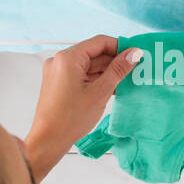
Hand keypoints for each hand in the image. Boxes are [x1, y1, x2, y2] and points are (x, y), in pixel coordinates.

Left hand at [24, 35, 142, 179]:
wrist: (48, 141)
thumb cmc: (71, 119)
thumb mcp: (100, 92)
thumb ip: (118, 70)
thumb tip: (135, 53)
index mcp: (67, 58)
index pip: (99, 42)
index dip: (120, 47)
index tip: (136, 56)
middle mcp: (60, 61)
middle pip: (93, 54)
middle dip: (114, 62)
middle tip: (135, 70)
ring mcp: (58, 72)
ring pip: (88, 66)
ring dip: (106, 72)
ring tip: (126, 82)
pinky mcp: (58, 84)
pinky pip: (81, 75)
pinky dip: (96, 80)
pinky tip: (111, 89)